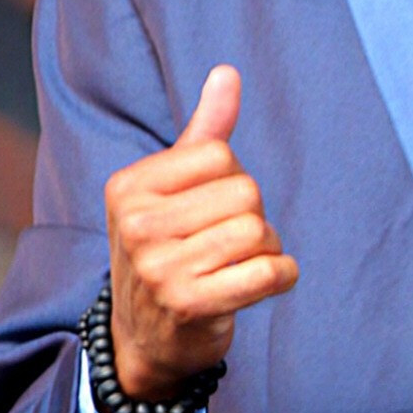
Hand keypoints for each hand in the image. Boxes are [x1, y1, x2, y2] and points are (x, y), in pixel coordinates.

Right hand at [103, 66, 298, 412]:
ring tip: (237, 267)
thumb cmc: (169, 251)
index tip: (209, 212)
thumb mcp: (173, 190)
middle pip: (246, 192)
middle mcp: (137, 225)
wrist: (144, 340)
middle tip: (225, 246)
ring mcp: (159, 269)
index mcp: (130, 187)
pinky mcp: (190, 305)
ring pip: (259, 231)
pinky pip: (269, 271)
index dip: (233, 181)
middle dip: (252, 217)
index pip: (222, 155)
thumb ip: (204, 132)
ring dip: (267, 249)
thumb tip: (228, 72)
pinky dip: (282, 276)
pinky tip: (263, 284)